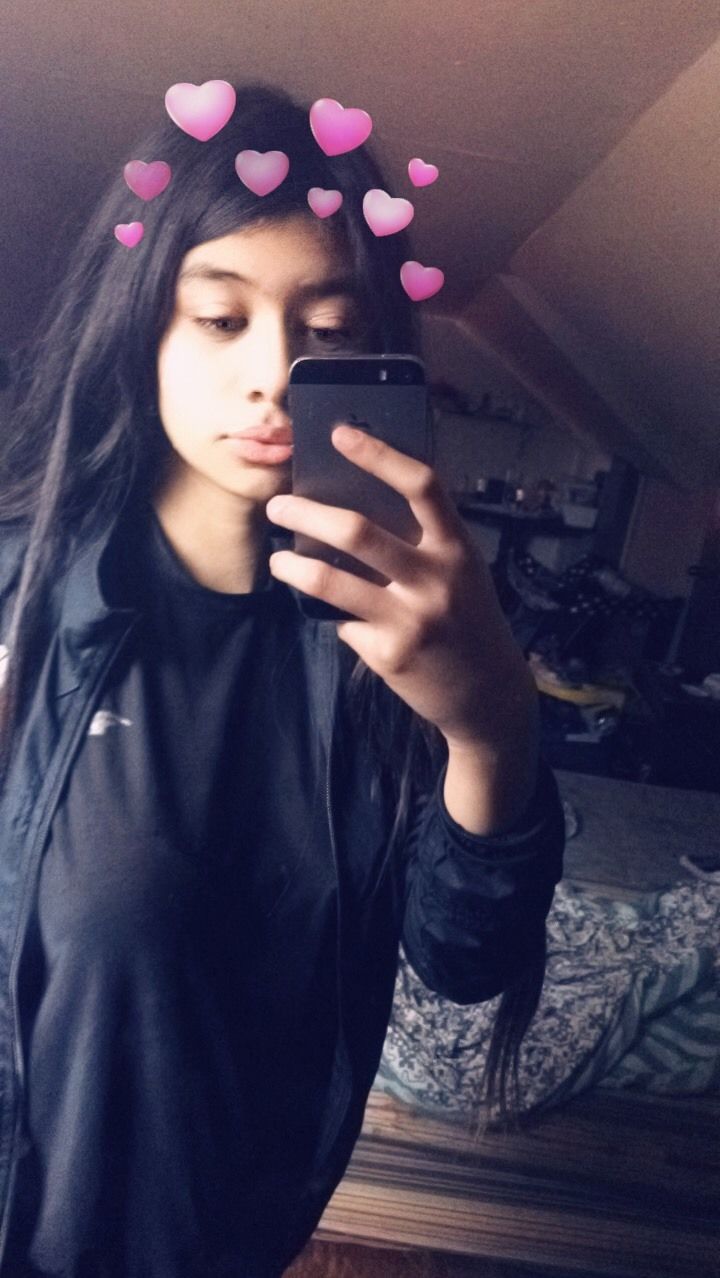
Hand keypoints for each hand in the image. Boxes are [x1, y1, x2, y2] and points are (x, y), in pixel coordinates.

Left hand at [265, 424, 536, 754]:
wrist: (487, 694)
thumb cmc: (467, 620)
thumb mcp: (460, 573)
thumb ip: (422, 544)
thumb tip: (351, 509)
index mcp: (457, 549)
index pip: (422, 486)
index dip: (379, 455)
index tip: (339, 434)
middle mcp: (436, 580)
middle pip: (357, 531)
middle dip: (305, 514)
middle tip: (279, 507)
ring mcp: (410, 620)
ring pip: (331, 580)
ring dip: (292, 567)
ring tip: (279, 562)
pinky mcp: (388, 655)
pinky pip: (343, 623)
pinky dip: (335, 617)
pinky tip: (339, 618)